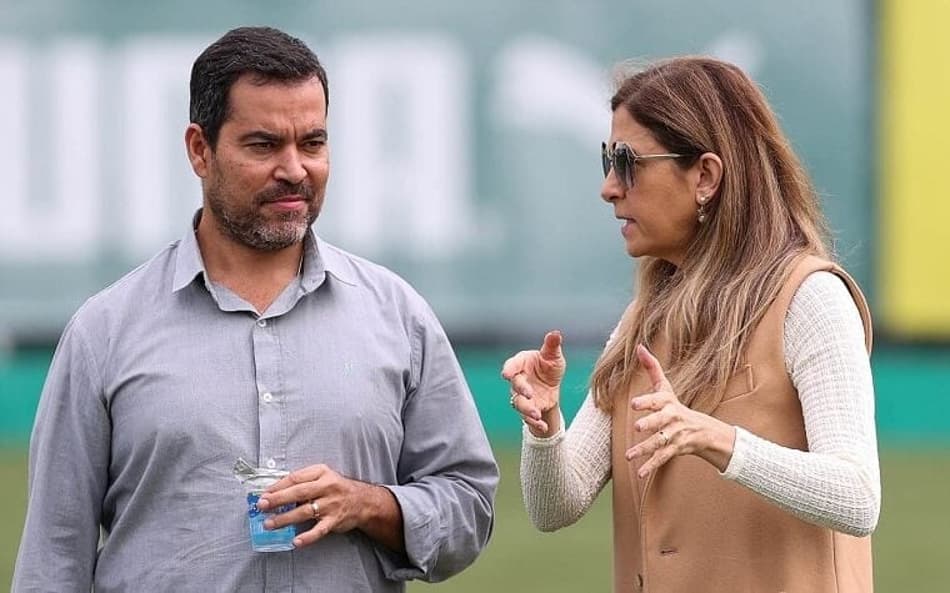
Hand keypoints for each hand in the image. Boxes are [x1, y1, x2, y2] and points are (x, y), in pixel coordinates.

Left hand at [257, 464, 395, 548]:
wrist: (363, 501)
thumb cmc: (337, 488)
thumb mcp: (323, 476)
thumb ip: (303, 481)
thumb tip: (276, 491)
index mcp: (321, 473)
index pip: (295, 478)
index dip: (277, 486)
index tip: (264, 493)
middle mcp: (326, 487)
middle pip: (298, 493)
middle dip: (277, 500)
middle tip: (262, 505)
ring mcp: (331, 505)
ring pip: (304, 512)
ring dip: (285, 518)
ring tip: (269, 524)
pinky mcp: (334, 520)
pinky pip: (319, 530)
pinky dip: (307, 537)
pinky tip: (296, 541)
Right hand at [501, 330, 565, 435]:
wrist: (552, 384)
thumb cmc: (548, 365)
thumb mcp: (553, 356)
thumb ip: (552, 345)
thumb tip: (555, 333)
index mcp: (522, 364)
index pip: (512, 365)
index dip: (509, 369)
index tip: (506, 374)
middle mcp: (519, 380)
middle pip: (515, 386)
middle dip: (521, 390)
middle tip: (528, 394)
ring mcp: (522, 396)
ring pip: (519, 404)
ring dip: (527, 409)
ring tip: (537, 414)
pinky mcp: (529, 408)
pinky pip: (528, 418)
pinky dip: (535, 423)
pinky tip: (543, 426)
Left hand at [624, 344, 735, 477]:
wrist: (702, 430)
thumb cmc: (675, 405)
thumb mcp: (666, 387)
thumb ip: (652, 367)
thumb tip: (638, 346)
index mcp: (668, 403)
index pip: (658, 401)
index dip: (647, 402)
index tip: (634, 404)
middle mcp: (673, 419)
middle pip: (661, 422)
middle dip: (650, 424)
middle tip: (637, 427)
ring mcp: (675, 435)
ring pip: (659, 442)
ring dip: (644, 449)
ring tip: (629, 455)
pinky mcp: (675, 450)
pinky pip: (662, 458)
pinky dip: (651, 466)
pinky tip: (640, 473)